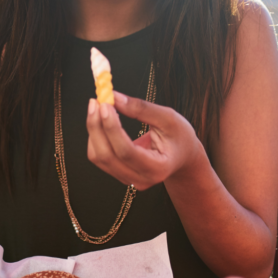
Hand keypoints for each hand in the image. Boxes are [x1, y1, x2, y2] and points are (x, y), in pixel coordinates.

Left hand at [85, 91, 203, 190]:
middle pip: (107, 156)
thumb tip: (114, 97)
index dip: (112, 127)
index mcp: (158, 168)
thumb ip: (142, 109)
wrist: (183, 157)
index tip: (105, 104)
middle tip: (95, 101)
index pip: (126, 151)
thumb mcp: (169, 118)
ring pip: (99, 157)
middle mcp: (141, 179)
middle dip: (97, 127)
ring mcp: (129, 179)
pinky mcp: (119, 174)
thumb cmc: (180, 136)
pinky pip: (99, 157)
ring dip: (94, 130)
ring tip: (97, 107)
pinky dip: (96, 136)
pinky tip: (101, 120)